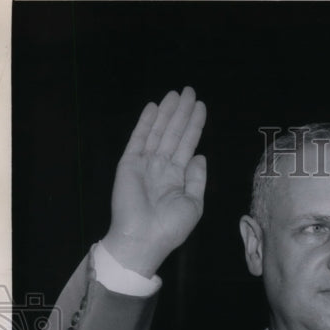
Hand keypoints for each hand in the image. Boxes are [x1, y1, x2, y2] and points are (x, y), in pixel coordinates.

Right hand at [103, 87, 206, 276]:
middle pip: (174, 133)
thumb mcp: (194, 204)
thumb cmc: (171, 227)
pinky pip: (139, 138)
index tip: (200, 106)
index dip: (194, 125)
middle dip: (182, 112)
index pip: (188, 144)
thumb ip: (197, 179)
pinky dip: (146, 122)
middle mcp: (162, 166)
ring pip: (159, 131)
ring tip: (176, 93)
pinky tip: (154, 107)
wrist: (143, 239)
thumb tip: (201, 155)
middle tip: (190, 90)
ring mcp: (145, 163)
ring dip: (167, 112)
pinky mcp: (129, 163)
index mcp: (178, 177)